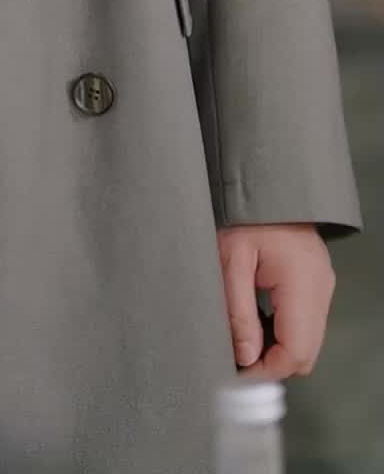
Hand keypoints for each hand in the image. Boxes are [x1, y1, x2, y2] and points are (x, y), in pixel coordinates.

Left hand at [217, 223, 334, 378]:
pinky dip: (286, 331)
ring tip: (244, 336)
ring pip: (309, 341)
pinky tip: (259, 319)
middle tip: (238, 356)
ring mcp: (323, 285)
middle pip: (306, 352)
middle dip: (273, 362)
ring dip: (279, 347)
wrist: (266, 183)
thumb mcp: (231, 259)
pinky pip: (307, 322)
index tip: (238, 371)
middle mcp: (321, 289)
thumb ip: (238, 311)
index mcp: (302, 283)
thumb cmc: (245, 215)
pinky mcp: (318, 282)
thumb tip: (245, 357)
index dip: (267, 370)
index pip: (295, 351)